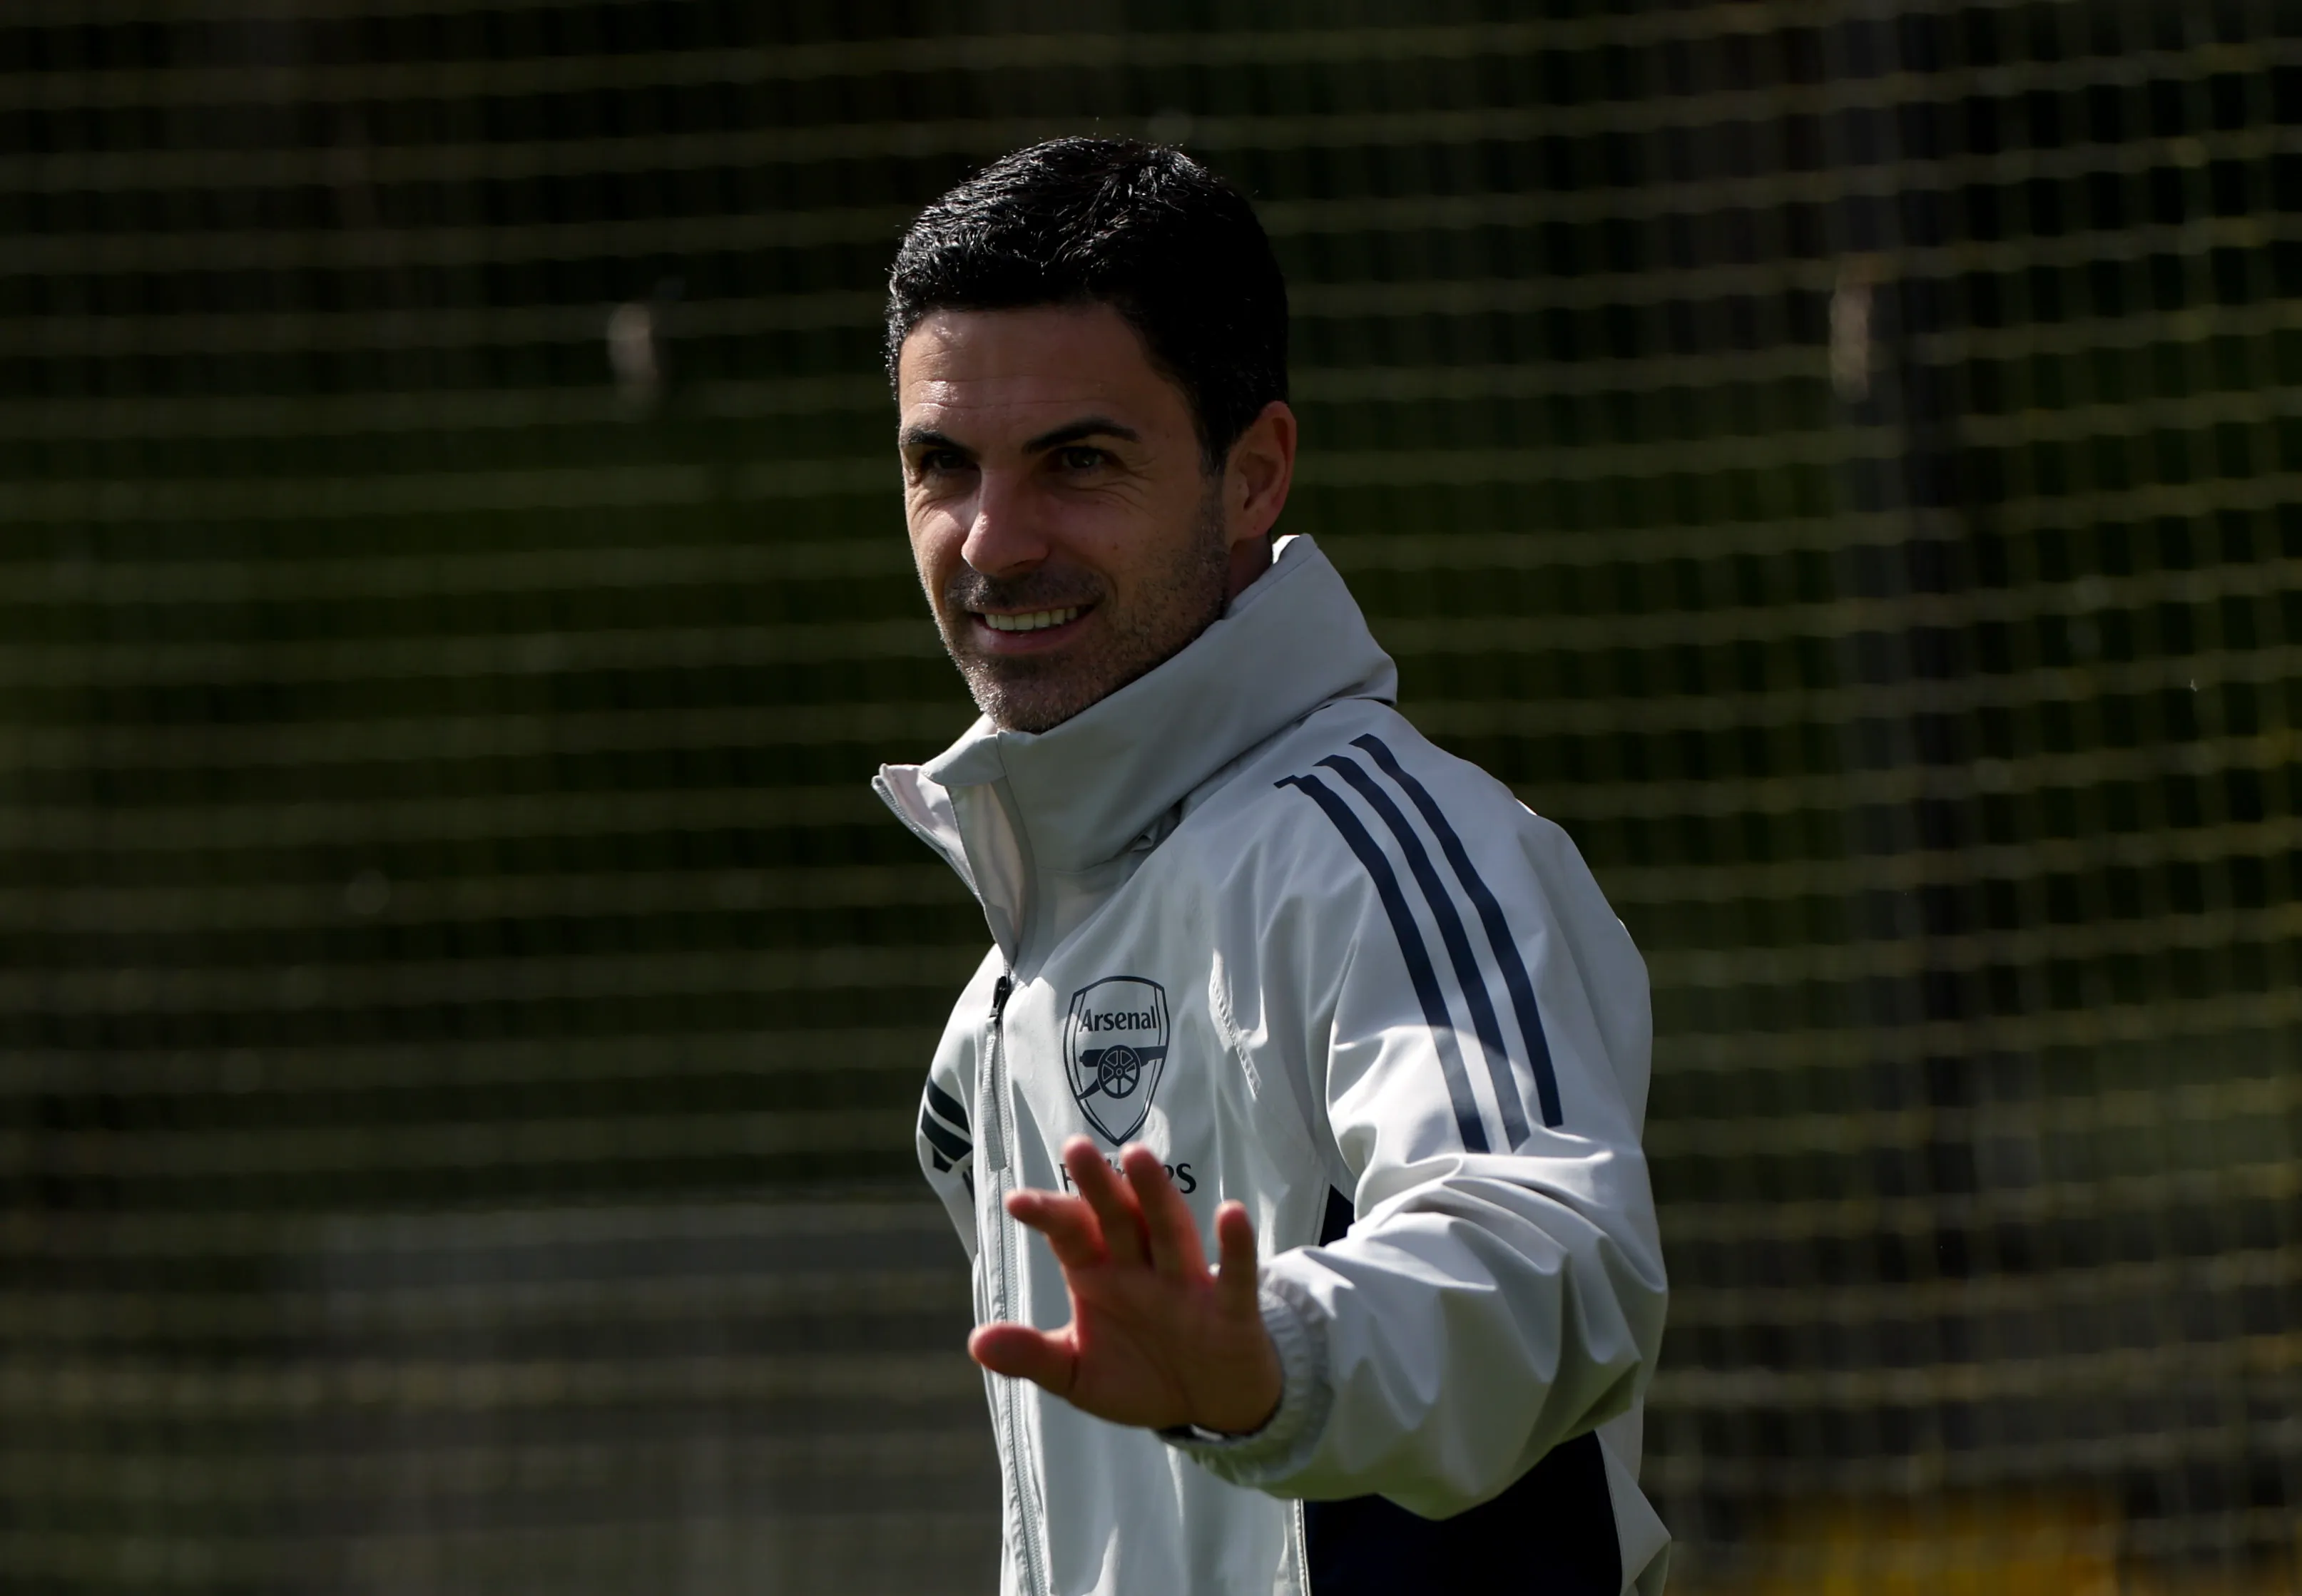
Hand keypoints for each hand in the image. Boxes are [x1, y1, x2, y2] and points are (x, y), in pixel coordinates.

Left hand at [969, 1136, 1282, 1435]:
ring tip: (1138, 1157)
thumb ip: (1033, 1357)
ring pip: (1170, 1231)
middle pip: (1118, 1218)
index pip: (1071, 1234)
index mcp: (1100, 1275)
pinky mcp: (1231, 1310)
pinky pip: (1237, 1276)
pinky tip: (1231, 1213)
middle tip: (1076, 1147)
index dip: (1049, 1214)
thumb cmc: (1139, 1376)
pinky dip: (1236, 1247)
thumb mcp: (1077, 1374)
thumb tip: (975, 1343)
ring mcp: (1187, 1284)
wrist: (1209, 1408)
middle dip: (1098, 1185)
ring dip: (1156, 1195)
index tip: (1018, 1201)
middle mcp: (1142, 1268)